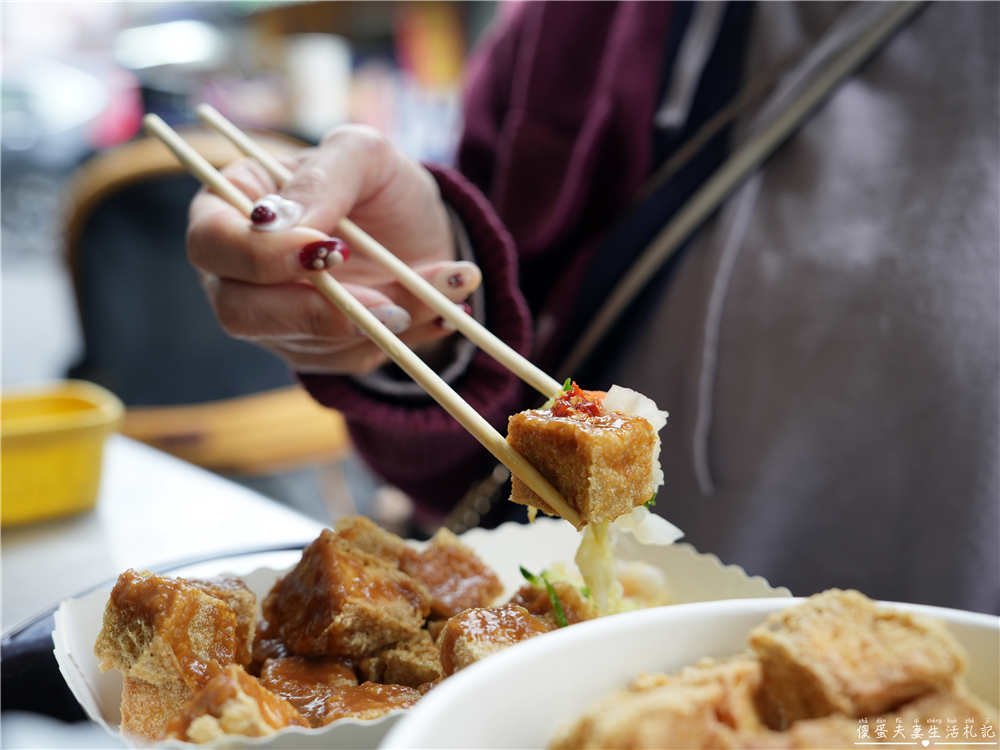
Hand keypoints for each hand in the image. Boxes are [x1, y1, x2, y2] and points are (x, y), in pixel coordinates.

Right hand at [187, 125, 479, 374]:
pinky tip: (442, 312)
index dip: (261, 255)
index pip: (211, 243)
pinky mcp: (314, 351)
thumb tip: (285, 224)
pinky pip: (346, 360)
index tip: (329, 251)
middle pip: (240, 312)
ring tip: (443, 291)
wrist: (422, 234)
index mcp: (230, 208)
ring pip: (306, 343)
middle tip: (388, 303)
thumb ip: (325, 176)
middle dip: (320, 311)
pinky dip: (402, 338)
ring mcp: (272, 318)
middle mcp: (236, 271)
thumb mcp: (364, 155)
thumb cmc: (379, 185)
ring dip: (380, 323)